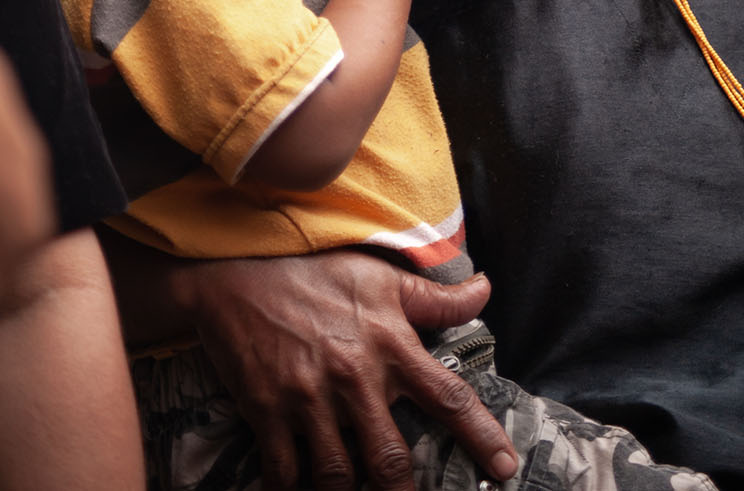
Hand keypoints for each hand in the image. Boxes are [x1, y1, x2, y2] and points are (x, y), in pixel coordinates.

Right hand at [178, 251, 517, 490]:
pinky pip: (285, 472)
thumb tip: (485, 291)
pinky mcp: (268, 411)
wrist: (237, 274)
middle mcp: (354, 376)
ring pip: (338, 475)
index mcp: (389, 343)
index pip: (448, 396)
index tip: (506, 467)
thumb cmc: (317, 274)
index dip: (481, 435)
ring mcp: (309, 397)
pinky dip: (292, 490)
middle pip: (390, 458)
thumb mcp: (381, 278)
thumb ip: (436, 298)